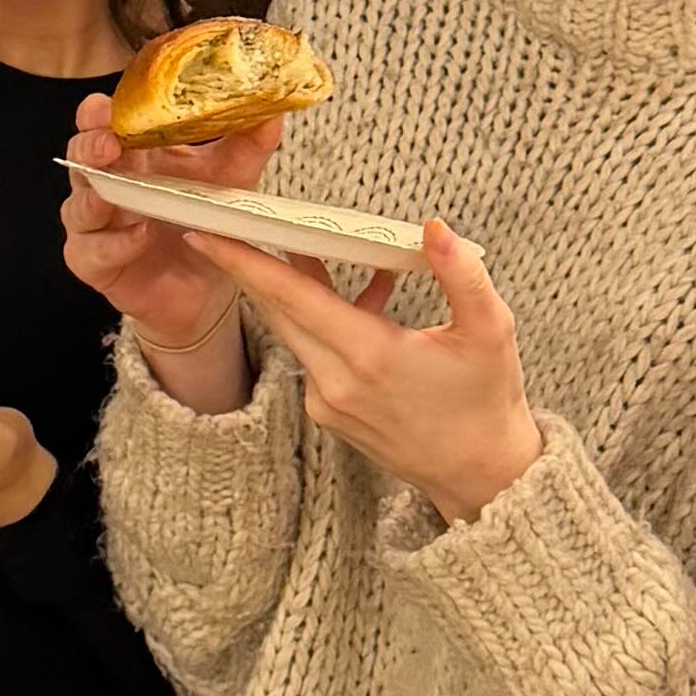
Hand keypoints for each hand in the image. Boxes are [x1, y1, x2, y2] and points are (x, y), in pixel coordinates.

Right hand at [59, 95, 281, 384]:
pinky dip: (116, 243)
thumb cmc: (205, 219)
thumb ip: (247, 144)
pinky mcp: (94, 263)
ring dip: (96, 197)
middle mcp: (104, 182)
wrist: (205, 286)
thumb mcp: (231, 177)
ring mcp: (95, 225)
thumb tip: (272, 113)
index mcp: (131, 152)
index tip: (108, 104)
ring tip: (116, 193)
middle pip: (80, 155)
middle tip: (109, 142)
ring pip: (78, 204)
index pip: (100, 120)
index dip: (97, 111)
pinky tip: (140, 235)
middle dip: (89, 146)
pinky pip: (93, 251)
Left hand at [193, 215, 540, 528]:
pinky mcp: (328, 414)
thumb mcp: (491, 329)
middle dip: (252, 265)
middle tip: (237, 221)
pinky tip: (365, 302)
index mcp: (370, 355)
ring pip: (294, 331)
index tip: (204, 235)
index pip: (291, 298)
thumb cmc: (488, 398)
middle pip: (277, 311)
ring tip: (315, 247)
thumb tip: (434, 227)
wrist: (480, 473)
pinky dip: (323, 322)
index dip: (245, 263)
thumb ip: (461, 273)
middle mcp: (336, 382)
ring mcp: (327, 403)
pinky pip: (312, 354)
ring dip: (297, 290)